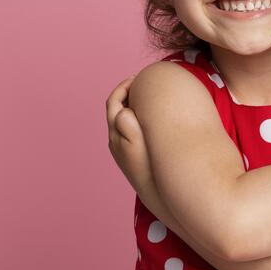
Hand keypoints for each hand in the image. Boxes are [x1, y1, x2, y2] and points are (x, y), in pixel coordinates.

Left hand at [105, 74, 153, 193]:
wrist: (156, 191)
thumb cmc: (150, 166)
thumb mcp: (138, 144)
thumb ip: (128, 126)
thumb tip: (123, 112)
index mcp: (116, 133)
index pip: (114, 102)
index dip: (124, 87)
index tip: (137, 78)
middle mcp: (115, 140)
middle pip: (116, 109)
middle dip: (127, 94)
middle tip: (142, 83)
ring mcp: (122, 148)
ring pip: (123, 120)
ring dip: (132, 106)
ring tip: (148, 96)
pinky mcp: (131, 155)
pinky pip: (131, 130)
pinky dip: (137, 118)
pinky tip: (151, 117)